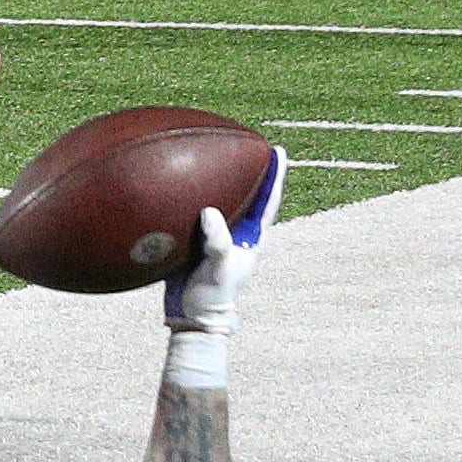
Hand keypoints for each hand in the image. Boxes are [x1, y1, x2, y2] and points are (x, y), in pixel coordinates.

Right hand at [165, 147, 286, 337]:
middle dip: (251, 171)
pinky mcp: (196, 242)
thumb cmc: (214, 295)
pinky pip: (197, 214)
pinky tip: (182, 187)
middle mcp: (237, 233)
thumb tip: (210, 212)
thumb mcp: (220, 267)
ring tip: (219, 158)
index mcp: (251, 238)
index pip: (268, 201)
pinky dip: (194, 198)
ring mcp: (218, 238)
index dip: (275, 175)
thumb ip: (218, 241)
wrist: (193, 316)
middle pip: (249, 195)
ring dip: (223, 182)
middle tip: (250, 145)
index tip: (278, 150)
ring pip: (224, 202)